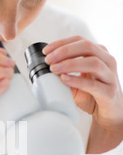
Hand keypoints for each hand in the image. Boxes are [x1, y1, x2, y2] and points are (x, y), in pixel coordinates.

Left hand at [44, 36, 122, 152]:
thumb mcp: (77, 81)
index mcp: (99, 54)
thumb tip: (44, 69)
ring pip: (92, 62)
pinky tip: (64, 80)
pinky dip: (77, 80)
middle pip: (87, 46)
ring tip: (54, 69)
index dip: (62, 43)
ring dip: (70, 64)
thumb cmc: (93, 95)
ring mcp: (110, 76)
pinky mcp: (109, 92)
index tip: (46, 51)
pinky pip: (93, 84)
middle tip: (49, 60)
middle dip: (64, 51)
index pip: (80, 41)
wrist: (109, 114)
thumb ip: (65, 74)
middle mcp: (107, 61)